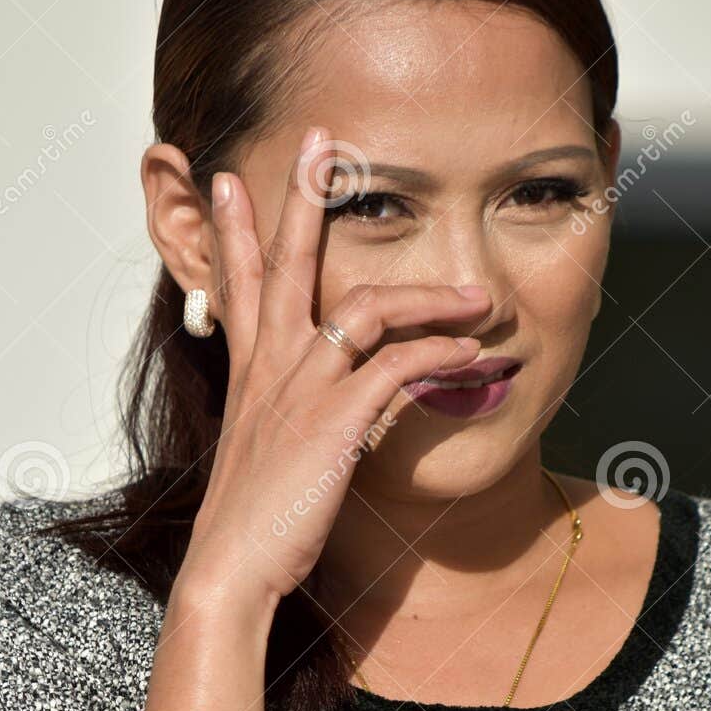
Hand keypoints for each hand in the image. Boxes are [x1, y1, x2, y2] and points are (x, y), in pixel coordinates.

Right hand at [178, 124, 490, 608]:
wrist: (230, 570)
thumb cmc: (255, 524)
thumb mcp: (282, 461)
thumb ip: (323, 421)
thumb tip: (371, 408)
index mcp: (251, 374)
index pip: (241, 284)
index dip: (238, 230)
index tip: (234, 178)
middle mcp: (271, 368)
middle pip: (288, 263)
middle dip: (303, 198)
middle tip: (320, 140)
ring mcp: (300, 389)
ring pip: (366, 307)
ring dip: (429, 297)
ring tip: (480, 298)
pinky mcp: (332, 420)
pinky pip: (395, 368)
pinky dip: (437, 355)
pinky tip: (472, 355)